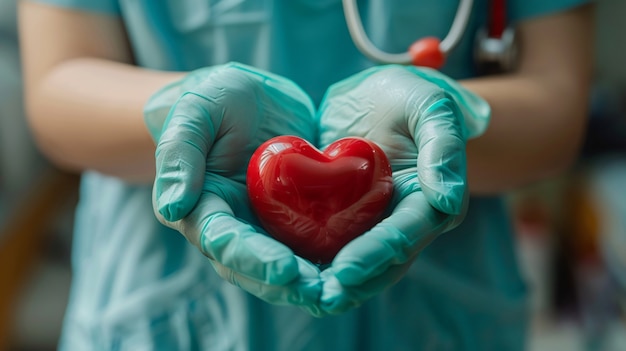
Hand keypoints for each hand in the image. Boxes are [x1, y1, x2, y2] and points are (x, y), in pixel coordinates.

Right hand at [144, 62, 323, 315]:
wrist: (249, 99)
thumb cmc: (213, 100)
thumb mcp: (194, 112)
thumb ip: (179, 153)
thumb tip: (171, 206)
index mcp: (202, 209)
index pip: (224, 242)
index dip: (253, 258)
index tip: (285, 269)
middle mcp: (232, 229)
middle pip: (256, 268)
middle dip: (289, 284)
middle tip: (325, 293)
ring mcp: (264, 228)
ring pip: (286, 267)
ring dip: (312, 284)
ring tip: (344, 291)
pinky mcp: (294, 220)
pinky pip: (311, 246)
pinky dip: (332, 260)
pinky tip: (360, 266)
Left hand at [317, 65, 489, 313]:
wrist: (373, 95)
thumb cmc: (408, 96)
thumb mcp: (430, 104)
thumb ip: (443, 145)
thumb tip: (449, 199)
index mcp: (431, 200)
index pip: (405, 234)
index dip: (377, 254)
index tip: (346, 270)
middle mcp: (403, 220)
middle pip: (382, 262)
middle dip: (353, 282)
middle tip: (320, 298)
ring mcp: (372, 222)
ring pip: (356, 261)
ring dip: (332, 282)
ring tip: (300, 295)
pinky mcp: (343, 217)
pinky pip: (329, 243)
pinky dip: (312, 259)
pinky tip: (285, 271)